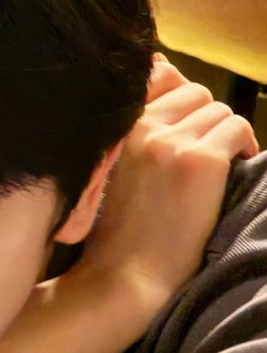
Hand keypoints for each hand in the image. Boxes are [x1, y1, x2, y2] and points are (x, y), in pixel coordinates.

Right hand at [82, 55, 257, 310]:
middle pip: (194, 92)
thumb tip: (164, 84)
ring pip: (219, 110)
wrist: (125, 277)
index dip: (180, 100)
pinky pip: (237, 129)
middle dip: (204, 120)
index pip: (161, 76)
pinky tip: (233, 170)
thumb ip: (132, 133)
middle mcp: (142, 126)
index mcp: (117, 127)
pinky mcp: (200, 162)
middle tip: (203, 155)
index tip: (185, 128)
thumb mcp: (109, 171)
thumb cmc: (117, 233)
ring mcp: (171, 142)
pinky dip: (243, 146)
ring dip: (223, 136)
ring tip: (217, 168)